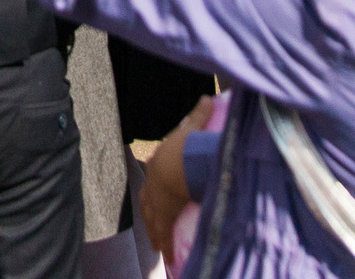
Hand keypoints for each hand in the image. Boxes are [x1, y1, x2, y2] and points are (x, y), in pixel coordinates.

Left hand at [139, 97, 218, 262]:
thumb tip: (206, 98)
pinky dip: (163, 246)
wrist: (178, 166)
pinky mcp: (165, 217)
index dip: (153, 187)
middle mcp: (153, 186)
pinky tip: (164, 257)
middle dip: (150, 214)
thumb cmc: (183, 147)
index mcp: (157, 167)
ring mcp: (157, 203)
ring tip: (156, 245)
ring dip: (154, 233)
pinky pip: (163, 236)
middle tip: (152, 223)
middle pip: (148, 203)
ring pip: (153, 221)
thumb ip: (199, 115)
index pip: (152, 179)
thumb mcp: (191, 129)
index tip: (154, 193)